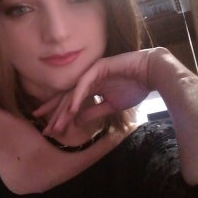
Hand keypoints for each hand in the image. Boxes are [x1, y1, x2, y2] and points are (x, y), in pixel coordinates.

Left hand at [33, 49, 155, 134]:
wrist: (151, 73)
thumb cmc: (135, 87)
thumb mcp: (111, 106)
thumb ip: (93, 112)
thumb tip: (76, 122)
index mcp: (90, 87)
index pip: (70, 102)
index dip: (59, 115)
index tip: (49, 129)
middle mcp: (87, 79)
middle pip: (66, 98)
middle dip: (55, 115)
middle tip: (45, 130)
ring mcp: (91, 72)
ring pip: (72, 93)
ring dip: (64, 110)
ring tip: (56, 125)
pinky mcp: (98, 67)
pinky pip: (84, 84)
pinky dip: (77, 97)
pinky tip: (71, 110)